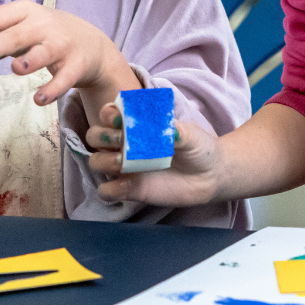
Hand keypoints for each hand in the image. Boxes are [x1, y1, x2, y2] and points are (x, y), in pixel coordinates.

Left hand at [0, 2, 137, 111]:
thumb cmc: (45, 35)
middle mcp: (43, 25)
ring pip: (43, 52)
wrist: (92, 45)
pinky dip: (52, 89)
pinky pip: (64, 79)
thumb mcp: (21, 26)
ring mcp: (62, 44)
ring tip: (15, 69)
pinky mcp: (77, 65)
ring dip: (30, 60)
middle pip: (16, 34)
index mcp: (25, 11)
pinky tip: (39, 99)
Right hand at [87, 102, 225, 205]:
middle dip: (102, 136)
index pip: (109, 114)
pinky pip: (106, 191)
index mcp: (135, 125)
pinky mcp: (129, 189)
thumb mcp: (190, 134)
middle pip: (95, 136)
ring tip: (122, 161)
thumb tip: (165, 130)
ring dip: (103, 160)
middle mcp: (124, 144)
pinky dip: (109, 190)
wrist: (209, 175)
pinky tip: (125, 186)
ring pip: (96, 162)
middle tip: (120, 139)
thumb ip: (175, 131)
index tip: (120, 118)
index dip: (108, 113)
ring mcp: (125, 167)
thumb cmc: (197, 147)